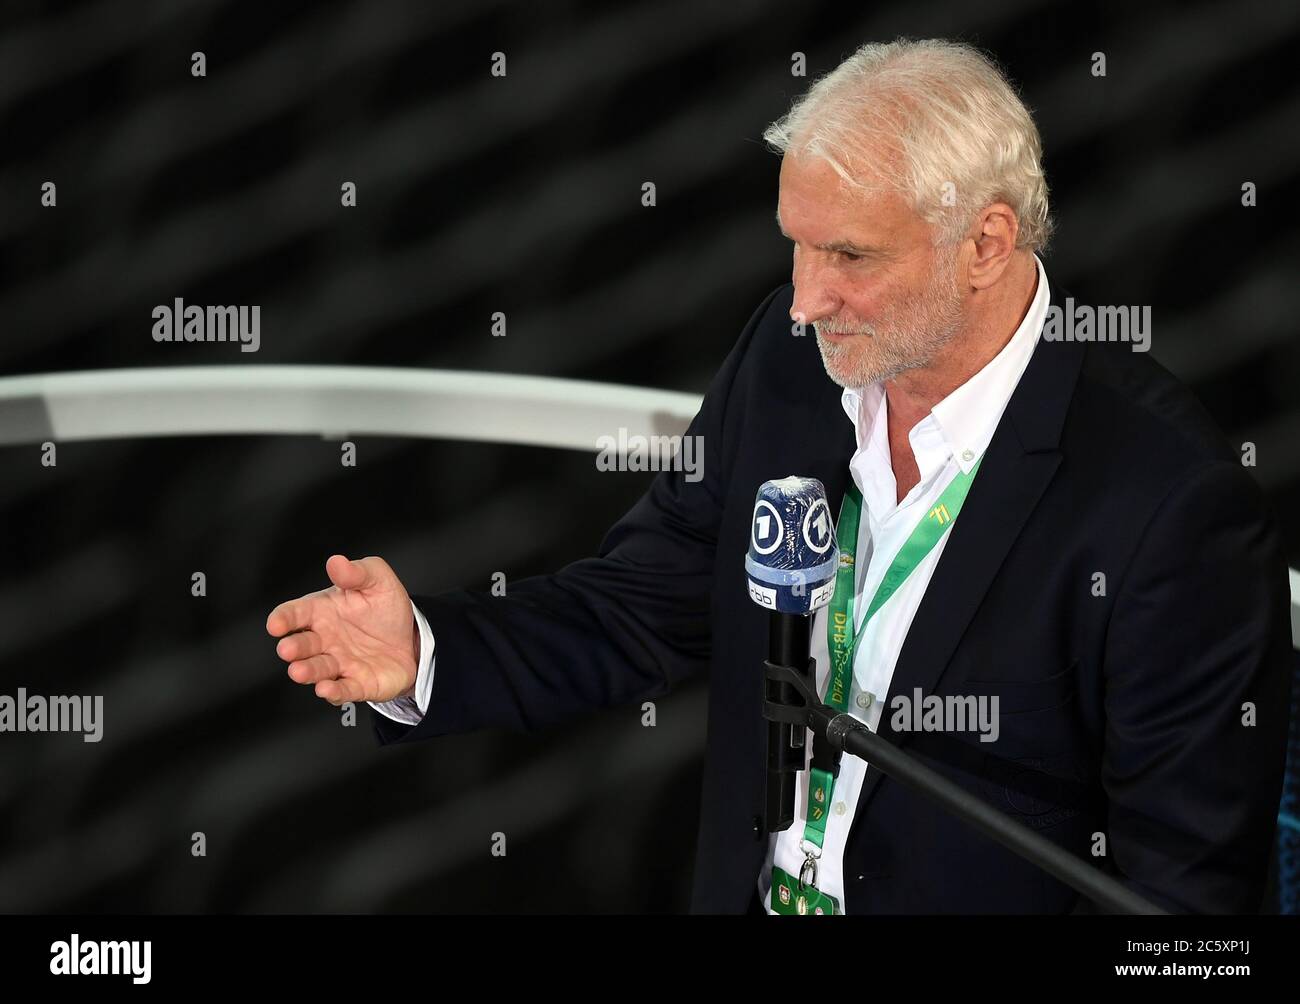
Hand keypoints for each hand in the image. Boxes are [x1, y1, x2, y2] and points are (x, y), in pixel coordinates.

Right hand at [267, 554, 418, 705]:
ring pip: (317, 670)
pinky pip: (343, 689)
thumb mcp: (378, 580)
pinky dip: (334, 691)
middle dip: (293, 648)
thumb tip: (336, 562)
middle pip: (302, 645)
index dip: (282, 619)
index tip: (275, 624)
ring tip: (298, 672)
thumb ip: (357, 572)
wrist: (412, 637)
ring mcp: (339, 664)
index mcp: (321, 612)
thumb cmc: (384, 608)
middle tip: (287, 650)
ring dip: (307, 672)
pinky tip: (326, 689)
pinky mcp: (357, 684)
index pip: (294, 614)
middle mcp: (324, 640)